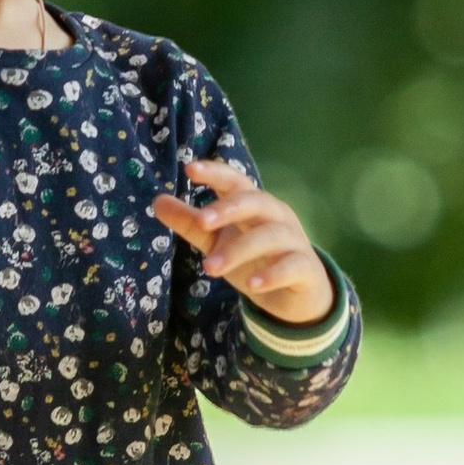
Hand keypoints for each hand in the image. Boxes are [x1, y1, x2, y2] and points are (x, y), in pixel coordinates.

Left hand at [151, 157, 335, 327]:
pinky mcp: (305, 268)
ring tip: (210, 268)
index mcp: (254, 205)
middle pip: (255, 201)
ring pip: (269, 236)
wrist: (297, 296)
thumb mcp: (218, 242)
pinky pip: (291, 266)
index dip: (215, 173)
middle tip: (201, 221)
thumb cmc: (254, 260)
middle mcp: (276, 216)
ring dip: (239, 251)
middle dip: (228, 209)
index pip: (235, 182)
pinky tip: (253, 285)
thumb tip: (157, 201)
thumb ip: (191, 224)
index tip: (189, 169)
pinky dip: (272, 274)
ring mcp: (294, 240)